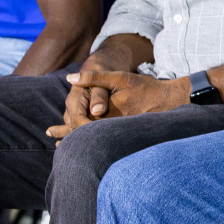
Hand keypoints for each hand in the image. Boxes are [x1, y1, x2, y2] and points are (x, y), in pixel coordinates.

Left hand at [44, 68, 187, 142]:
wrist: (171, 100)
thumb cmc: (145, 88)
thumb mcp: (120, 77)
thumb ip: (94, 77)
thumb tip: (70, 79)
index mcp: (107, 114)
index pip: (80, 126)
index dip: (65, 129)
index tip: (52, 131)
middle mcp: (112, 126)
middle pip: (84, 136)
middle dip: (67, 138)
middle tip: (52, 139)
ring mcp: (120, 133)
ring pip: (95, 140)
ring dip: (79, 141)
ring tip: (64, 146)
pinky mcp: (127, 135)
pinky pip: (106, 140)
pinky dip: (93, 141)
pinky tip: (89, 143)